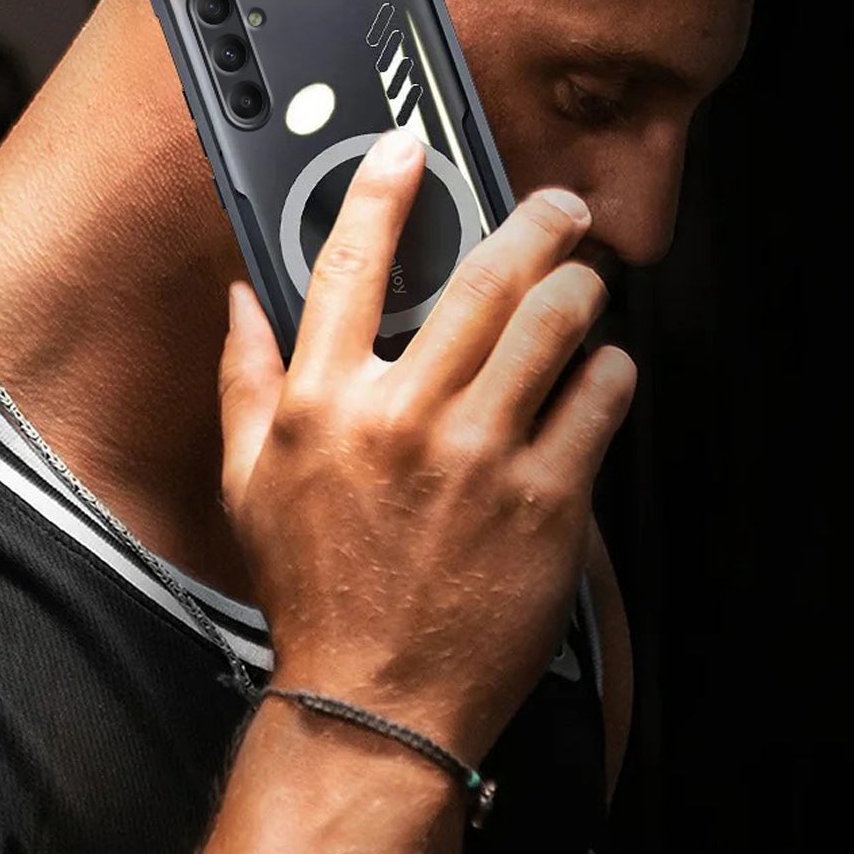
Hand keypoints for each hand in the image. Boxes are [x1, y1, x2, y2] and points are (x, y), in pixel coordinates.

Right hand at [218, 128, 635, 767]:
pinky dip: (611, 372)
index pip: (349, 263)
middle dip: (536, 222)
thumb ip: (245, 380)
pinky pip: (599, 400)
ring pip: (556, 323)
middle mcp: (403, 416)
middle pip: (485, 277)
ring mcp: (480, 456)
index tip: (411, 146)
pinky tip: (603, 372)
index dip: (382, 188)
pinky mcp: (546, 501)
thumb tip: (241, 302)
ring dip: (583, 287)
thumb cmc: (315, 595)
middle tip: (558, 208)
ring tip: (588, 284)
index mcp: (325, 402)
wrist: (376, 707)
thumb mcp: (249, 482)